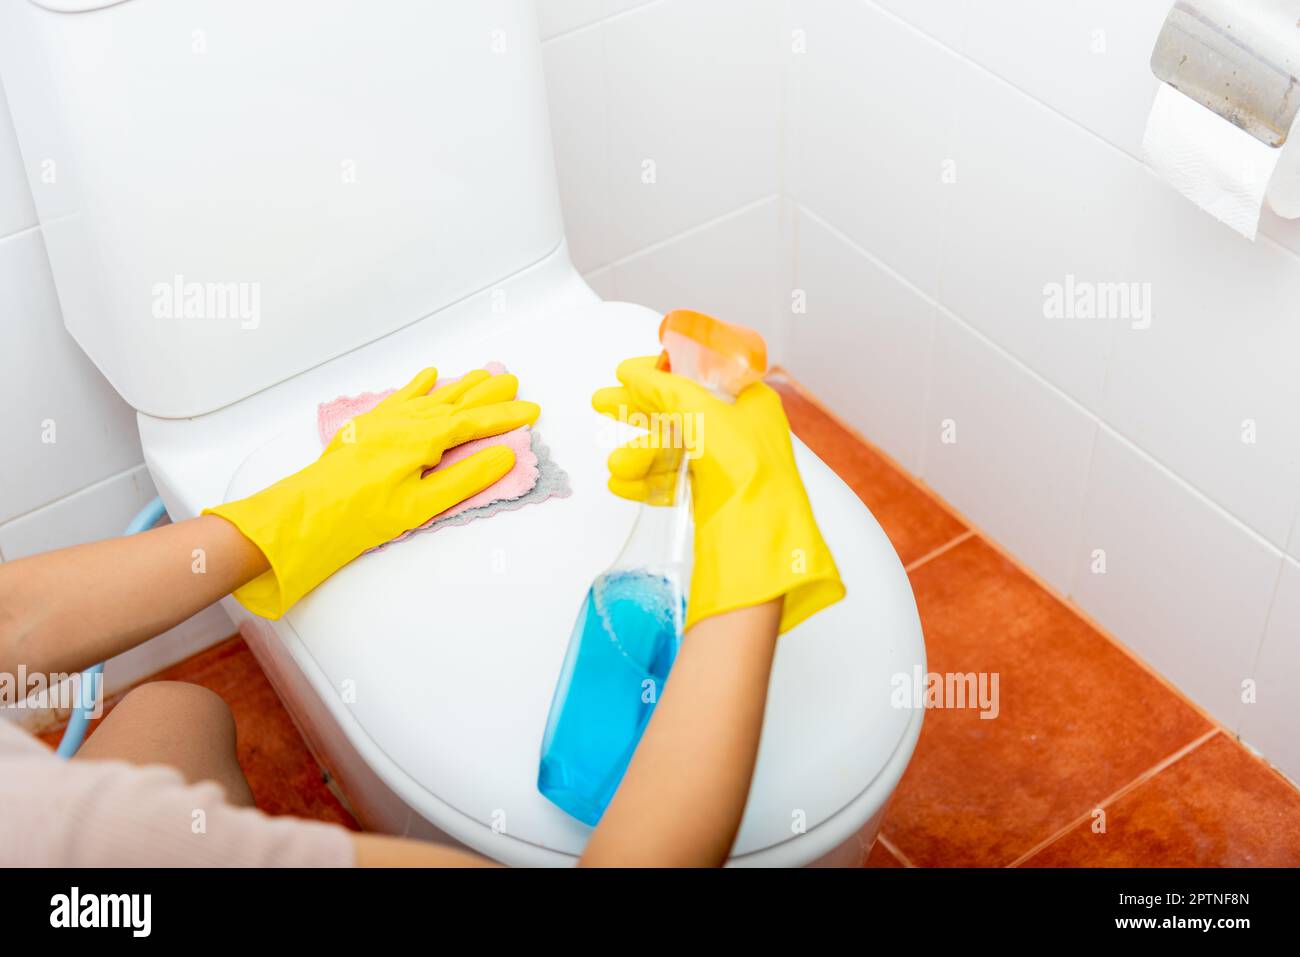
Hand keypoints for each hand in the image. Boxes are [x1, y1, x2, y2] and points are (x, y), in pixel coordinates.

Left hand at [208, 366, 539, 617]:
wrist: (308, 514)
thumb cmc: (363, 515)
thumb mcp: (422, 505)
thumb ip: (465, 478)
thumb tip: (503, 455)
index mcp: (424, 439)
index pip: (476, 423)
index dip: (506, 417)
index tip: (532, 410)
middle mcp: (407, 421)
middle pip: (457, 401)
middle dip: (488, 393)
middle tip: (514, 382)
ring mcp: (386, 420)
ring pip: (432, 396)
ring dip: (460, 385)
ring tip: (483, 374)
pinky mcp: (368, 426)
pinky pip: (400, 397)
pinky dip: (418, 385)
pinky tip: (430, 375)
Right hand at [592, 356, 842, 633]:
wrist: (759, 535)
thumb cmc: (746, 467)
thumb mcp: (702, 414)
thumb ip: (664, 390)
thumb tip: (633, 373)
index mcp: (749, 401)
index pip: (700, 375)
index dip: (661, 371)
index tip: (627, 372)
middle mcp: (739, 430)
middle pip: (679, 411)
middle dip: (638, 411)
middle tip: (601, 404)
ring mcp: (726, 465)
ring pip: (673, 450)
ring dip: (640, 454)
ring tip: (616, 465)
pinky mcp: (713, 496)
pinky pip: (674, 480)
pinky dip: (648, 481)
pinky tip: (623, 485)